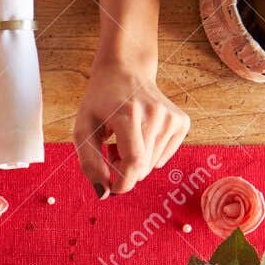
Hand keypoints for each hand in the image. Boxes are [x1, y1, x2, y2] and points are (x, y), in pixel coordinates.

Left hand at [72, 57, 189, 196]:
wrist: (125, 71)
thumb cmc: (100, 102)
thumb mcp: (83, 129)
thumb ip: (89, 163)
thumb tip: (103, 194)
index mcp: (128, 114)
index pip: (133, 162)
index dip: (123, 182)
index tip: (113, 189)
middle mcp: (154, 114)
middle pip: (143, 167)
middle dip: (124, 170)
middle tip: (112, 151)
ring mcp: (171, 117)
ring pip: (153, 165)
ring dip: (136, 163)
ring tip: (125, 140)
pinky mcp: (181, 122)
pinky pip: (164, 157)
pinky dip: (150, 156)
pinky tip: (140, 136)